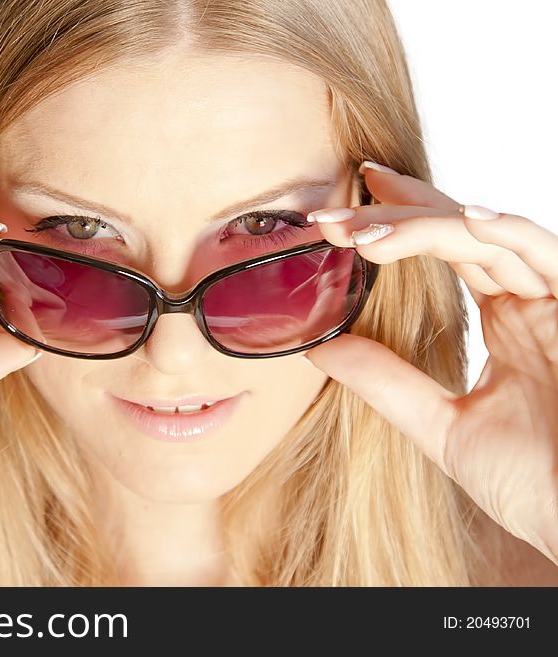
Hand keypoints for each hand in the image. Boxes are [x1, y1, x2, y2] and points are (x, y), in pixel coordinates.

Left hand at [304, 161, 557, 564]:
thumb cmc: (536, 483)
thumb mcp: (443, 426)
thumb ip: (387, 382)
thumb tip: (320, 348)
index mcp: (508, 319)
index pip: (447, 250)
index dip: (398, 221)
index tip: (343, 213)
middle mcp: (532, 299)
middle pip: (458, 232)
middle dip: (393, 215)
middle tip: (331, 216)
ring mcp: (557, 300)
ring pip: (487, 234)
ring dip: (423, 225)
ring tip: (363, 233)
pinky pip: (542, 252)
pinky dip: (500, 231)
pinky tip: (455, 219)